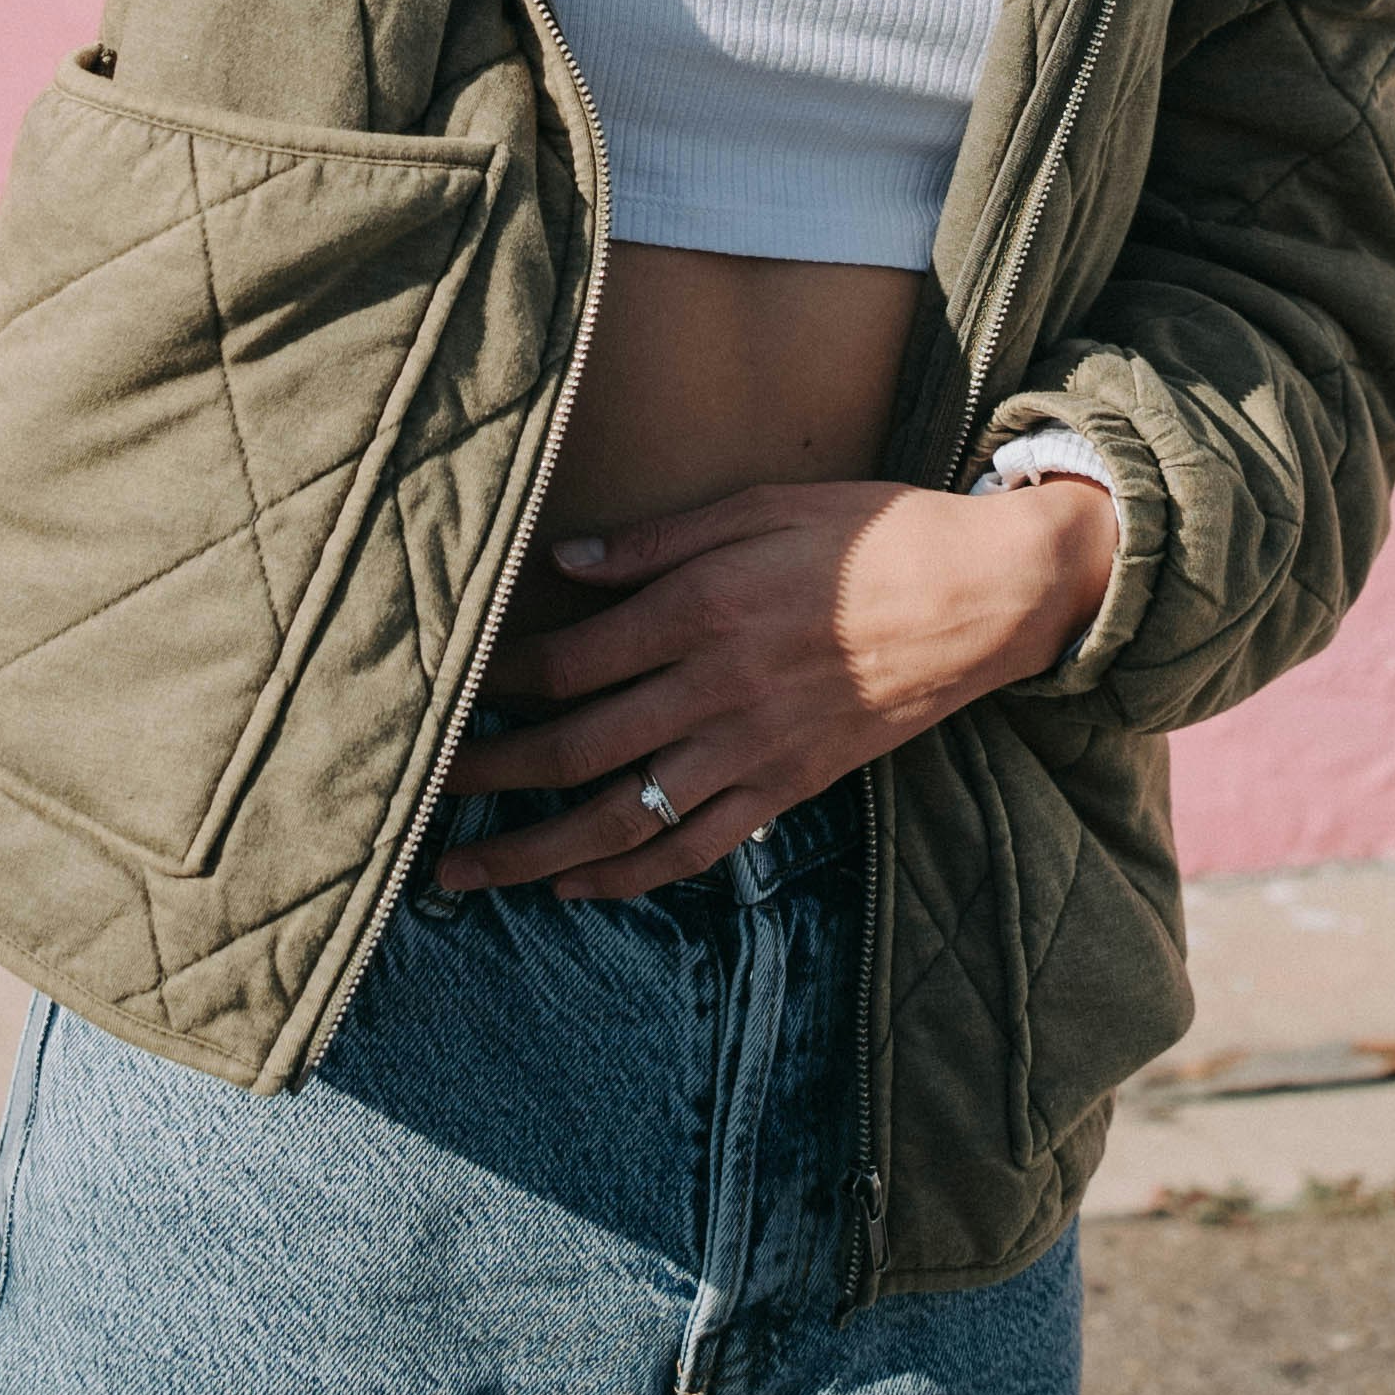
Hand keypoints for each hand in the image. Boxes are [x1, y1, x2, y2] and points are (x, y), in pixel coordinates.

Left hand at [434, 474, 1117, 903]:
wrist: (980, 596)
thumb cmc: (870, 534)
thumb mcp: (759, 506)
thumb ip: (657, 543)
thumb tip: (562, 566)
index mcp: (699, 607)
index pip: (567, 661)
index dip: (495, 685)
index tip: (444, 696)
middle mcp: (714, 686)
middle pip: (574, 749)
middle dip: (486, 781)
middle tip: (414, 803)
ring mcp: (752, 748)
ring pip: (623, 816)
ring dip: (536, 852)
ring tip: (468, 874)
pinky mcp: (788, 788)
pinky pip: (695, 847)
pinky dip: (630, 877)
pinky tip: (577, 887)